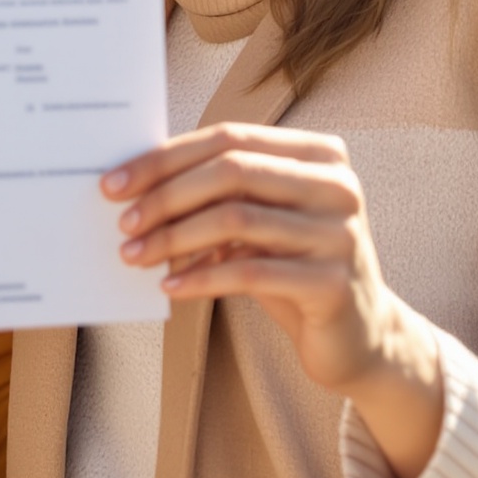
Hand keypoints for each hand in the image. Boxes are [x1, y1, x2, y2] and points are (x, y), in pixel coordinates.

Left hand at [103, 123, 444, 477]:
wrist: (360, 339)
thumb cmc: (294, 265)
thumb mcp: (261, 219)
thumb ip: (220, 191)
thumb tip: (135, 183)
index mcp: (320, 153)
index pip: (229, 139)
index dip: (167, 157)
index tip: (116, 181)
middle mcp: (337, 185)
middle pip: (231, 173)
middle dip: (166, 195)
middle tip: (123, 220)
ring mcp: (342, 234)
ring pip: (236, 219)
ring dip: (174, 238)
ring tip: (137, 254)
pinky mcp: (335, 284)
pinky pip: (250, 272)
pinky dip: (201, 277)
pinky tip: (171, 287)